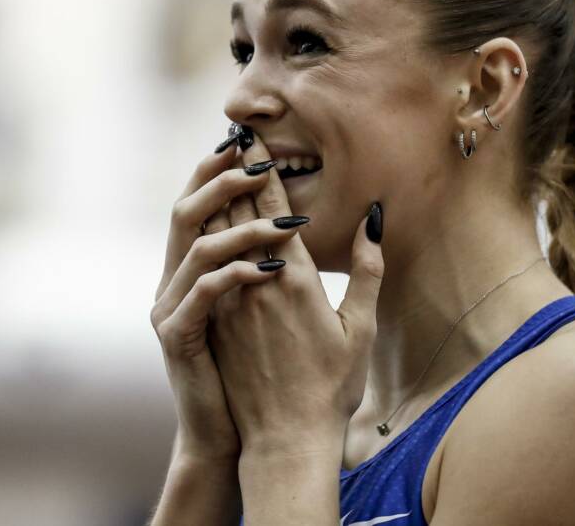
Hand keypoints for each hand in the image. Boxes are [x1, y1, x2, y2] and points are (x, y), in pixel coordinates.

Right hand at [151, 129, 302, 462]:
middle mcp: (180, 280)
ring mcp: (173, 306)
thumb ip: (297, 262)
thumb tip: (346, 217)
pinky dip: (235, 273)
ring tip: (284, 220)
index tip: (254, 141)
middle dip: (223, 179)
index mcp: (201, 270)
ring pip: (197, 245)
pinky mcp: (178, 335)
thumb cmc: (269, 375)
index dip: (225, 170)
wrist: (241, 436)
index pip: (209, 205)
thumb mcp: (280, 312)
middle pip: (191, 211)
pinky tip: (272, 268)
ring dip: (241, 226)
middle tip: (258, 157)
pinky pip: (204, 293)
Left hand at [209, 127, 385, 456]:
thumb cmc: (332, 386)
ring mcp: (231, 299)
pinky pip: (204, 265)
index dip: (262, 169)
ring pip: (216, 234)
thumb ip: (367, 270)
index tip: (251, 137)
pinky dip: (203, 235)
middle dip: (234, 171)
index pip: (274, 207)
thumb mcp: (361, 327)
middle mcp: (258, 281)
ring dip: (215, 197)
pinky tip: (201, 221)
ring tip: (212, 167)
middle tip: (227, 136)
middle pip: (239, 211)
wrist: (286, 437)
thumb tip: (373, 218)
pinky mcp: (215, 319)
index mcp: (296, 276)